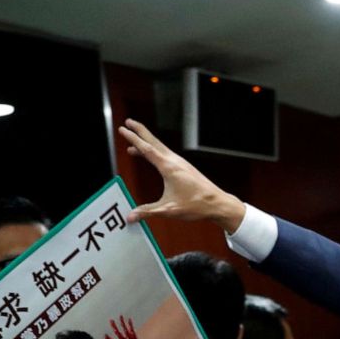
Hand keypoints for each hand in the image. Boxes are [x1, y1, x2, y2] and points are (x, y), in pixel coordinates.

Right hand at [118, 119, 245, 230]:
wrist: (217, 203)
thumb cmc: (196, 205)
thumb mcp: (169, 209)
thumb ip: (148, 212)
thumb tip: (131, 216)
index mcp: (169, 167)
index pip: (147, 149)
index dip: (133, 138)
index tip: (123, 129)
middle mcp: (175, 162)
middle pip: (154, 142)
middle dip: (140, 131)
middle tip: (128, 122)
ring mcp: (181, 164)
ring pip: (160, 148)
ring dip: (147, 143)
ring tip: (133, 145)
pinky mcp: (185, 168)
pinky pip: (166, 156)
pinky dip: (155, 153)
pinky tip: (153, 159)